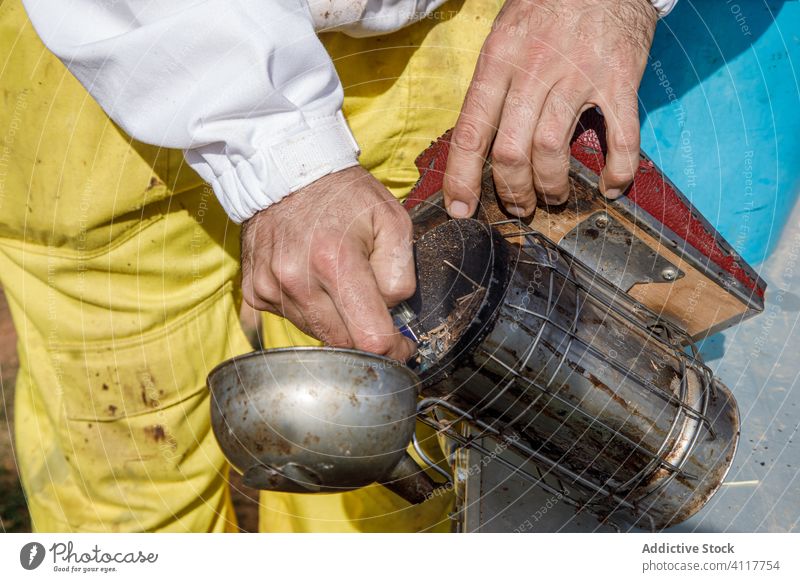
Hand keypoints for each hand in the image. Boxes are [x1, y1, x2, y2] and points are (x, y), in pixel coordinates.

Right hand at [241, 166, 416, 360]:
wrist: (285, 172)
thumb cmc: (345, 195)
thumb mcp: (393, 221)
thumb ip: (402, 275)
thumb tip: (392, 315)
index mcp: (336, 262)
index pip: (369, 338)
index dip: (392, 351)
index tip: (402, 347)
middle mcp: (297, 281)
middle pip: (342, 344)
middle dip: (365, 337)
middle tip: (377, 314)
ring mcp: (271, 288)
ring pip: (318, 335)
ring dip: (338, 322)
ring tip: (341, 284)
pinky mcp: (255, 292)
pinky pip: (293, 320)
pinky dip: (312, 311)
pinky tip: (315, 281)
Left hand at [443, 0, 657, 217]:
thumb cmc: (547, 6)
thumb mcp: (505, 34)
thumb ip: (493, 85)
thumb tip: (478, 141)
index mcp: (498, 60)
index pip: (470, 132)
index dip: (461, 179)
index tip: (460, 209)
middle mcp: (534, 70)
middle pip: (510, 152)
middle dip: (512, 192)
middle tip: (518, 206)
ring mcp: (578, 75)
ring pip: (552, 152)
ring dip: (551, 187)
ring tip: (555, 196)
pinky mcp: (619, 80)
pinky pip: (621, 138)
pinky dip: (618, 170)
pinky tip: (612, 185)